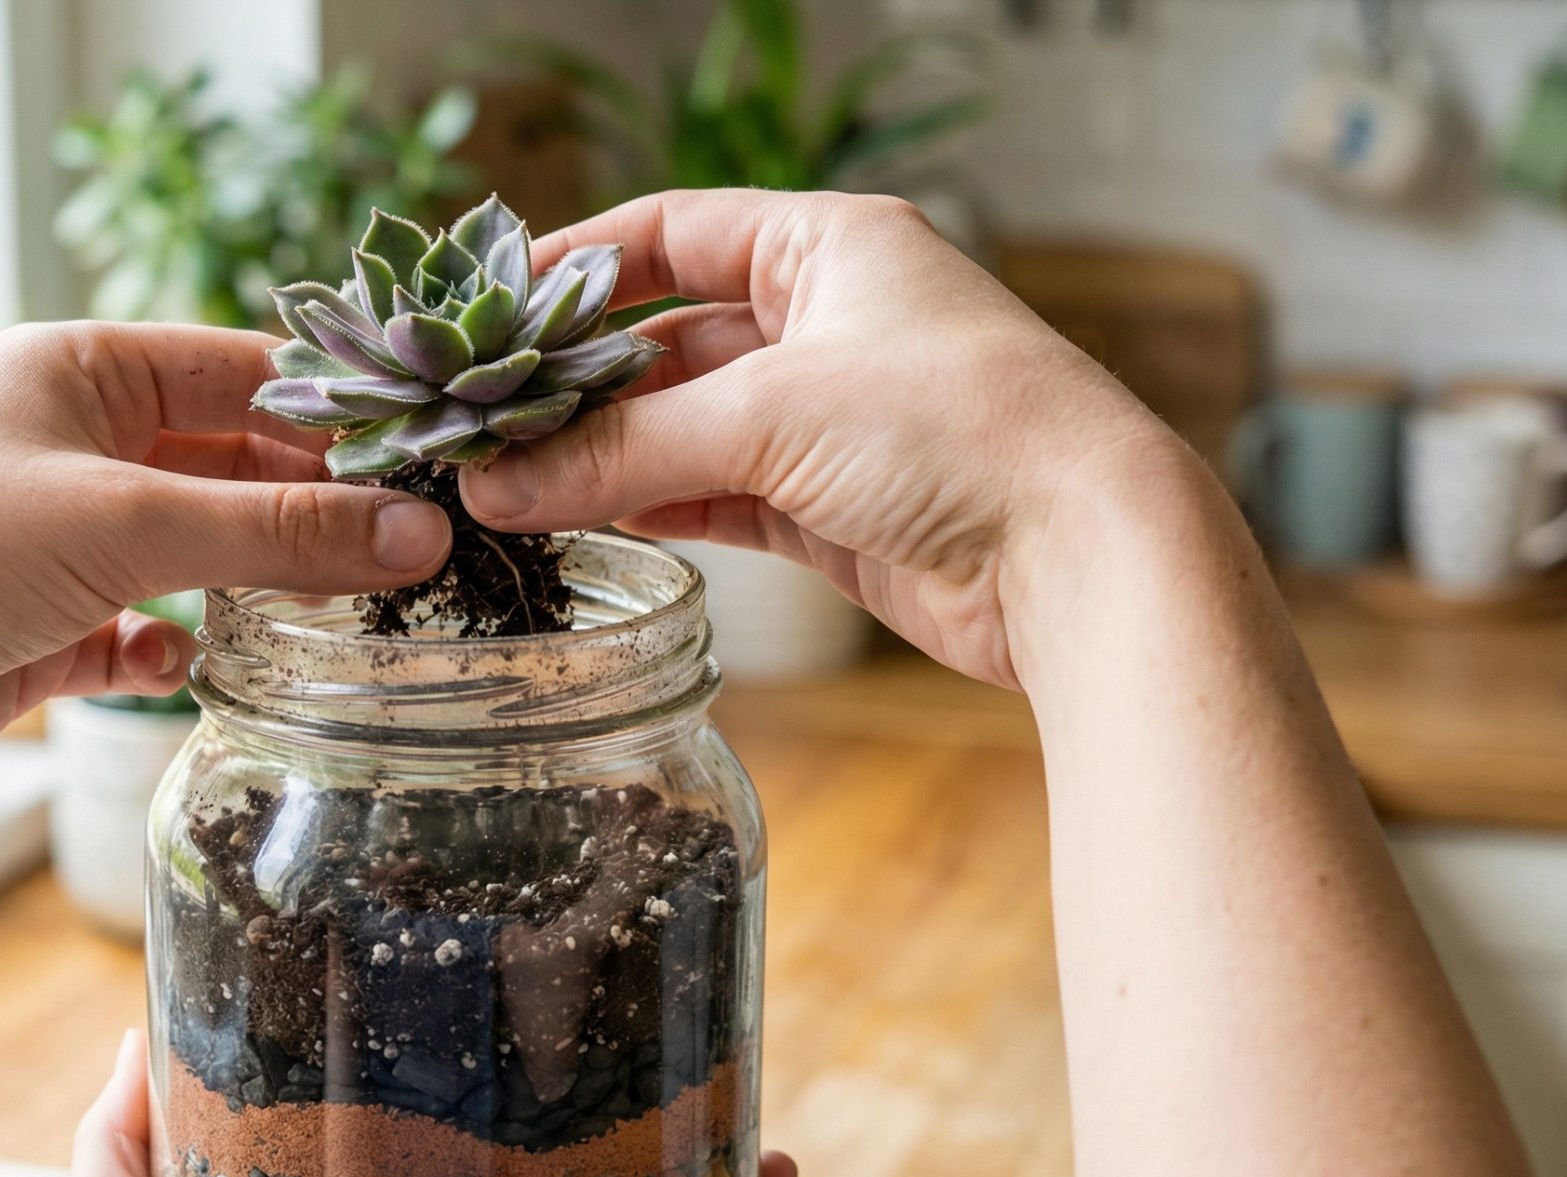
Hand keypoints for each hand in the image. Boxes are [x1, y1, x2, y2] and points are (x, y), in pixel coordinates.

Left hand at [0, 323, 451, 804]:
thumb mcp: (129, 524)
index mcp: (81, 371)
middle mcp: (71, 445)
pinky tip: (176, 670)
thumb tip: (417, 534)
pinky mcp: (38, 630)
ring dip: (247, 586)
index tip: (426, 467)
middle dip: (304, 512)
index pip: (243, 370)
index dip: (336, 416)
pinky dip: (167, 654)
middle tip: (404, 555)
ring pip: (192, 553)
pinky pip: (138, 633)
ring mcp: (55, 540)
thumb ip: (279, 531)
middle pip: (228, 464)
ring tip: (328, 620)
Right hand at [455, 189, 1213, 691]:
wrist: (1082, 555)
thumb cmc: (960, 431)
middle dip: (582, 383)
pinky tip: (582, 520)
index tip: (493, 304)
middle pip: (670, 339)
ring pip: (687, 427)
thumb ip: (623, 450)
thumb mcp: (770, 418)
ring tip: (512, 480)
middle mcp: (831, 322)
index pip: (674, 230)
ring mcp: (833, 419)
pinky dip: (654, 507)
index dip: (580, 265)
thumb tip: (499, 481)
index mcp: (830, 245)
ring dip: (607, 456)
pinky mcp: (834, 507)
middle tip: (485, 419)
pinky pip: (716, 496)